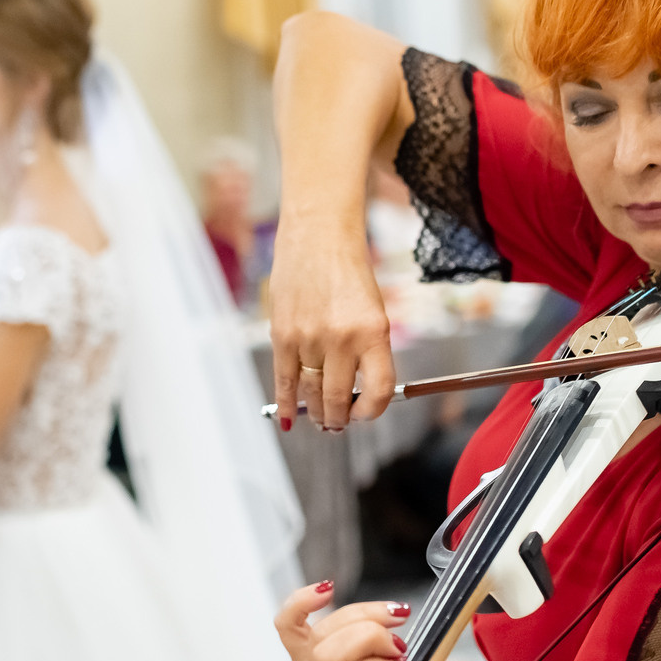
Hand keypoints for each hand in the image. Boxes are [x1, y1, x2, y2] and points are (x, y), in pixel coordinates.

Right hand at [267, 215, 395, 431]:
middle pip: (339, 399)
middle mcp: (342, 338)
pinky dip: (285, 403)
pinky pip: (283, 380)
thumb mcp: (372, 312)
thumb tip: (356, 396)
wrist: (318, 236)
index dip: (371, 412)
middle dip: (339, 419)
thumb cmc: (349, 274)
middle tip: (338, 424)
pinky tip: (287, 418)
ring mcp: (309, 337)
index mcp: (374, 332)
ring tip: (320, 419)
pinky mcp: (282, 334)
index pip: (378, 392)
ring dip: (315, 413)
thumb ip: (366, 353)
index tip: (364, 414)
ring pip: (310, 394)